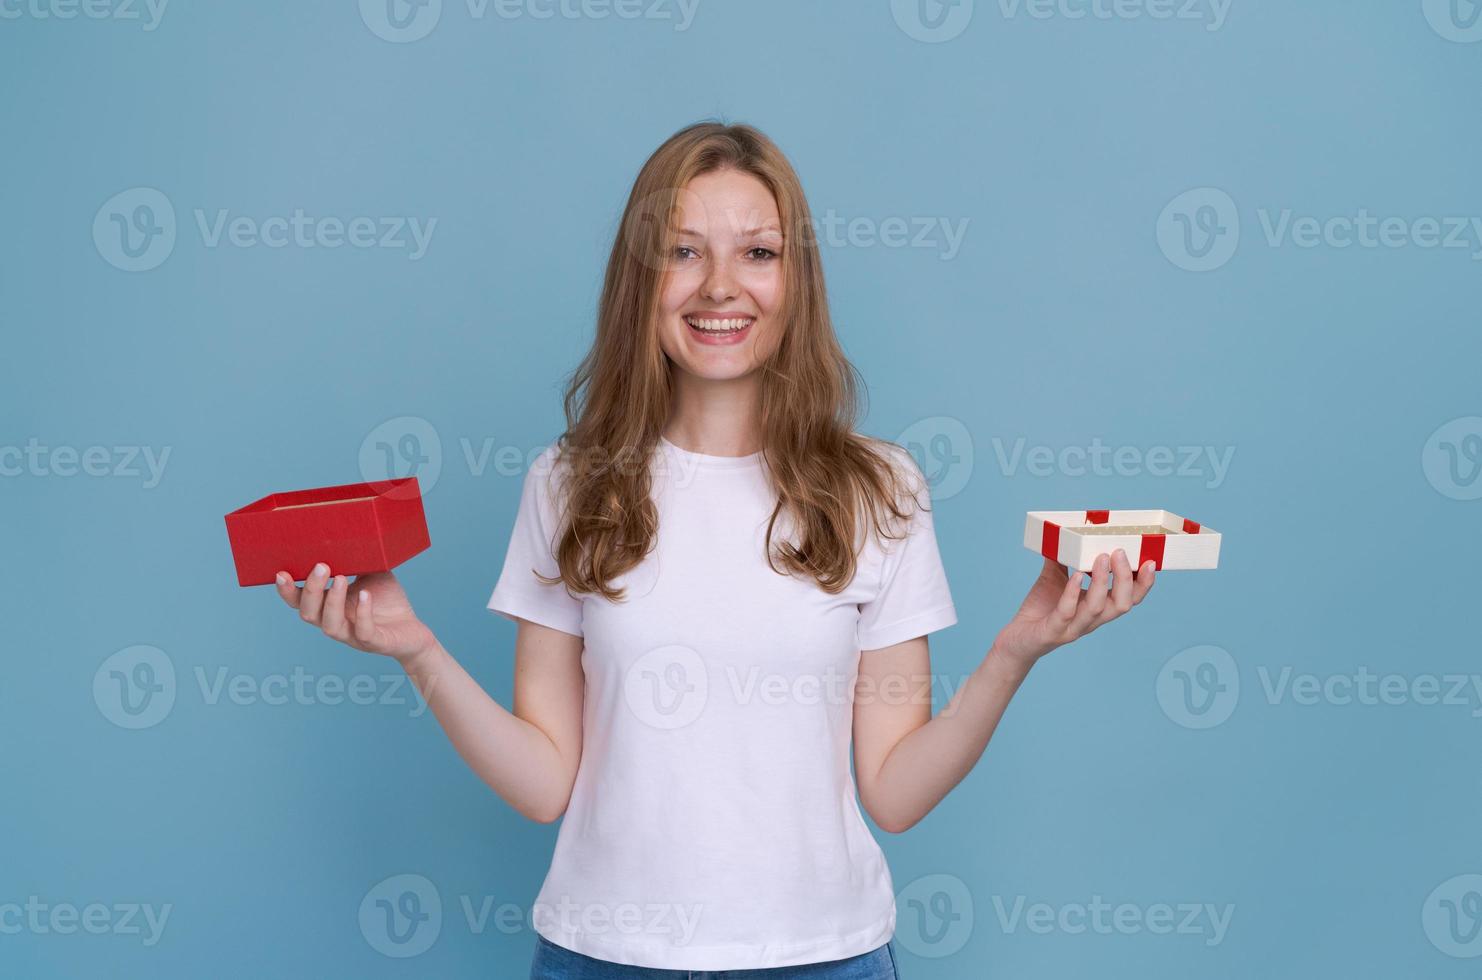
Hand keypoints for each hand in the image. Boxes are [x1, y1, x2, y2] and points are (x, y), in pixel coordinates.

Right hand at [275, 564, 436, 663]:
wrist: (412, 631)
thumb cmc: (386, 600)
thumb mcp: (370, 574)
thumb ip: (356, 557)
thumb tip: (344, 529)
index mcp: (328, 607)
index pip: (300, 602)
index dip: (287, 591)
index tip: (281, 572)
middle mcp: (335, 623)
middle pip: (309, 613)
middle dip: (311, 590)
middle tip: (321, 566)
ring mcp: (353, 635)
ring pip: (330, 625)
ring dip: (332, 601)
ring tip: (340, 578)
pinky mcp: (375, 642)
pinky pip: (363, 632)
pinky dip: (363, 613)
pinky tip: (366, 595)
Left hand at [994, 551, 1155, 669]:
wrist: (1017, 639)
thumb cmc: (1040, 609)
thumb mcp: (1053, 579)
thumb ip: (1062, 558)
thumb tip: (1064, 531)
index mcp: (1098, 609)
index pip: (1130, 599)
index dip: (1143, 584)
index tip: (1151, 561)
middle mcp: (1091, 620)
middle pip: (1122, 604)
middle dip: (1125, 578)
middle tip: (1120, 553)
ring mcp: (1073, 627)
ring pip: (1098, 609)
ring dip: (1102, 582)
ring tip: (1101, 558)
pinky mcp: (1053, 631)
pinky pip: (1067, 612)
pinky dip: (1073, 593)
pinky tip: (1076, 576)